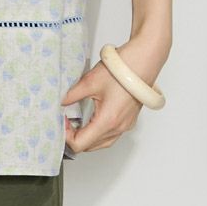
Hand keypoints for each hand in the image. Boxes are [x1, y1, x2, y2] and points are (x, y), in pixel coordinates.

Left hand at [62, 31, 168, 153]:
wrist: (145, 59)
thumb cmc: (124, 68)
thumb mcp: (90, 81)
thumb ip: (72, 95)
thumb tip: (61, 103)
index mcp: (107, 121)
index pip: (79, 144)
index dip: (66, 136)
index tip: (62, 122)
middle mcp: (118, 128)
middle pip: (89, 147)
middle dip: (74, 137)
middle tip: (66, 122)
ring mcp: (125, 126)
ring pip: (100, 144)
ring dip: (86, 136)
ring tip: (77, 122)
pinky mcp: (129, 121)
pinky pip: (110, 136)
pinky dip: (98, 132)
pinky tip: (91, 120)